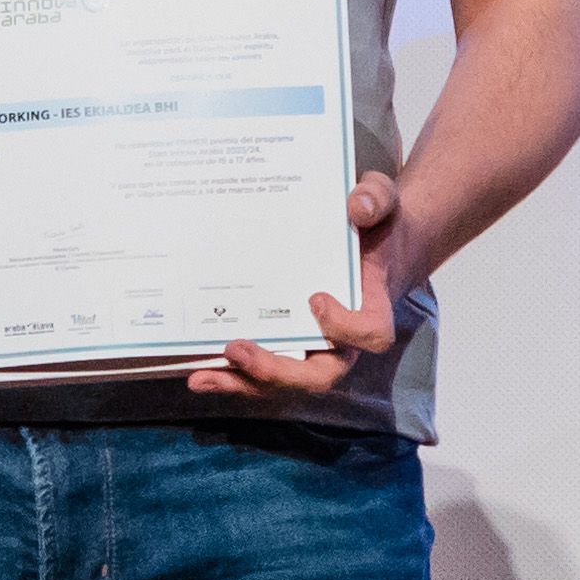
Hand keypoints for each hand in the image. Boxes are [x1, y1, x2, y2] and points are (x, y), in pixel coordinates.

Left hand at [193, 171, 426, 401]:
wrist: (363, 238)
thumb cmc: (373, 223)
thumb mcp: (380, 199)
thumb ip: (376, 198)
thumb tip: (356, 206)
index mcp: (370, 307)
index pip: (370, 333)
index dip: (345, 327)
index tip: (314, 298)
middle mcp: (341, 338)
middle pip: (318, 374)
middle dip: (276, 370)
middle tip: (237, 349)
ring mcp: (310, 345)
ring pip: (282, 379)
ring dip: (242, 381)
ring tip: (202, 376)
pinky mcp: (284, 342)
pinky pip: (260, 369)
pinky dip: (230, 374)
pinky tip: (198, 371)